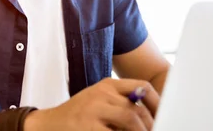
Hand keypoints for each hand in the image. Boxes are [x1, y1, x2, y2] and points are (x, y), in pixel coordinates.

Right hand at [25, 77, 159, 130]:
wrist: (47, 125)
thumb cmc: (79, 116)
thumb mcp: (100, 103)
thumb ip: (122, 105)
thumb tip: (153, 118)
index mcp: (107, 85)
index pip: (141, 87)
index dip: (157, 103)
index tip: (165, 116)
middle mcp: (101, 94)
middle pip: (136, 109)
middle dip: (149, 126)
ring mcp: (93, 110)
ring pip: (130, 120)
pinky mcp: (87, 126)